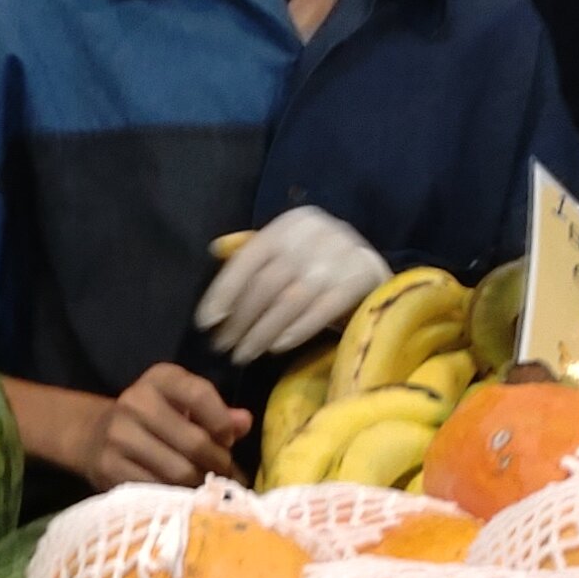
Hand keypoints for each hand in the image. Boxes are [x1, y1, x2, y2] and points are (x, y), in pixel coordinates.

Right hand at [81, 365, 250, 489]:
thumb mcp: (183, 406)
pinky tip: (181, 496)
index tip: (228, 441)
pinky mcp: (109, 467)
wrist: (95, 436)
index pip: (199, 394)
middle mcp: (136, 401)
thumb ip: (216, 413)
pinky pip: (156, 490)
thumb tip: (244, 422)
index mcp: (160, 378)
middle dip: (217, 463)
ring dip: (199, 484)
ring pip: (177, 471)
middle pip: (194, 441)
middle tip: (223, 474)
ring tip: (205, 487)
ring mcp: (119, 435)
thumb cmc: (154, 421)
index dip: (222, 423)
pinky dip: (175, 498)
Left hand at [196, 208, 391, 363]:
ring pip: (290, 301)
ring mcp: (341, 256)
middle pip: (267, 283)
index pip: (248, 258)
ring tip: (244, 354)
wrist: (372, 269)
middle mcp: (316, 233)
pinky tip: (275, 349)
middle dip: (240, 320)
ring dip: (262, 333)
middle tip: (223, 346)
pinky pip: (321, 311)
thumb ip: (254, 251)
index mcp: (292, 223)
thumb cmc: (318, 263)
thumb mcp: (288, 248)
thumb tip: (215, 251)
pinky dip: (295, 332)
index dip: (223, 292)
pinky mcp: (361, 278)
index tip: (206, 322)